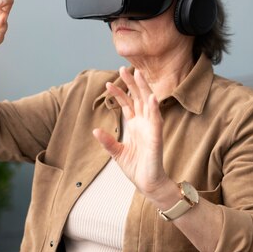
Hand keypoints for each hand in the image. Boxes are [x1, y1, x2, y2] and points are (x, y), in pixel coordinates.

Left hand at [93, 67, 172, 201]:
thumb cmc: (137, 168)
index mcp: (136, 126)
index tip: (109, 82)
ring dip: (144, 89)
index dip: (120, 93)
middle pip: (139, 98)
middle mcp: (144, 124)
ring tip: (139, 74)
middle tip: (125, 67)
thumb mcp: (117, 153)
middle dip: (132, 83)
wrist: (148, 184)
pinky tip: (152, 98)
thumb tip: (95, 130)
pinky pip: (157, 121)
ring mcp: (151, 129)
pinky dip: (155, 109)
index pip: (128, 104)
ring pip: (149, 104)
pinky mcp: (157, 138)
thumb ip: (108, 141)